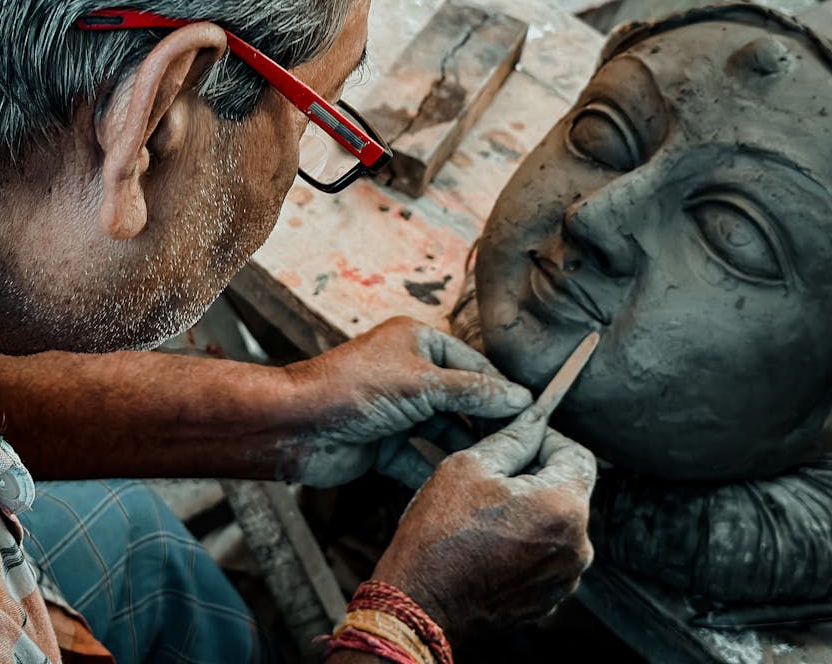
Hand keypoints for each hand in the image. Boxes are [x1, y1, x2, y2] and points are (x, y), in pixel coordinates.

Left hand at [278, 317, 531, 487]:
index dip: (503, 391)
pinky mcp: (383, 446)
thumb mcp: (424, 384)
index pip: (474, 365)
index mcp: (418, 342)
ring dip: (465, 451)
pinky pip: (419, 460)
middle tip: (524, 450)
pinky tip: (463, 489)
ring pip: (442, 433)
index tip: (536, 417)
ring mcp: (396, 411)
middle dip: (487, 425)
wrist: (295, 426)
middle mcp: (409, 373)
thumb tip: (521, 399)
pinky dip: (436, 473)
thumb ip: (475, 393)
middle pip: (461, 401)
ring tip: (499, 473)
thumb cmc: (354, 389)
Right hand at [370, 406, 596, 633]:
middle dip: (537, 477)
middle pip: (569, 492)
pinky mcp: (548, 599)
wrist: (420, 603)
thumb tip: (535, 420)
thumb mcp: (469, 466)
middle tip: (494, 475)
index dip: (550, 439)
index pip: (578, 456)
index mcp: (563, 507)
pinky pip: (547, 556)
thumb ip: (513, 438)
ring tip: (486, 513)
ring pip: (557, 525)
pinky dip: (527, 543)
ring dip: (531, 511)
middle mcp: (577, 546)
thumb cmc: (440, 533)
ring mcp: (565, 578)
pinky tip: (490, 542)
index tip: (524, 438)